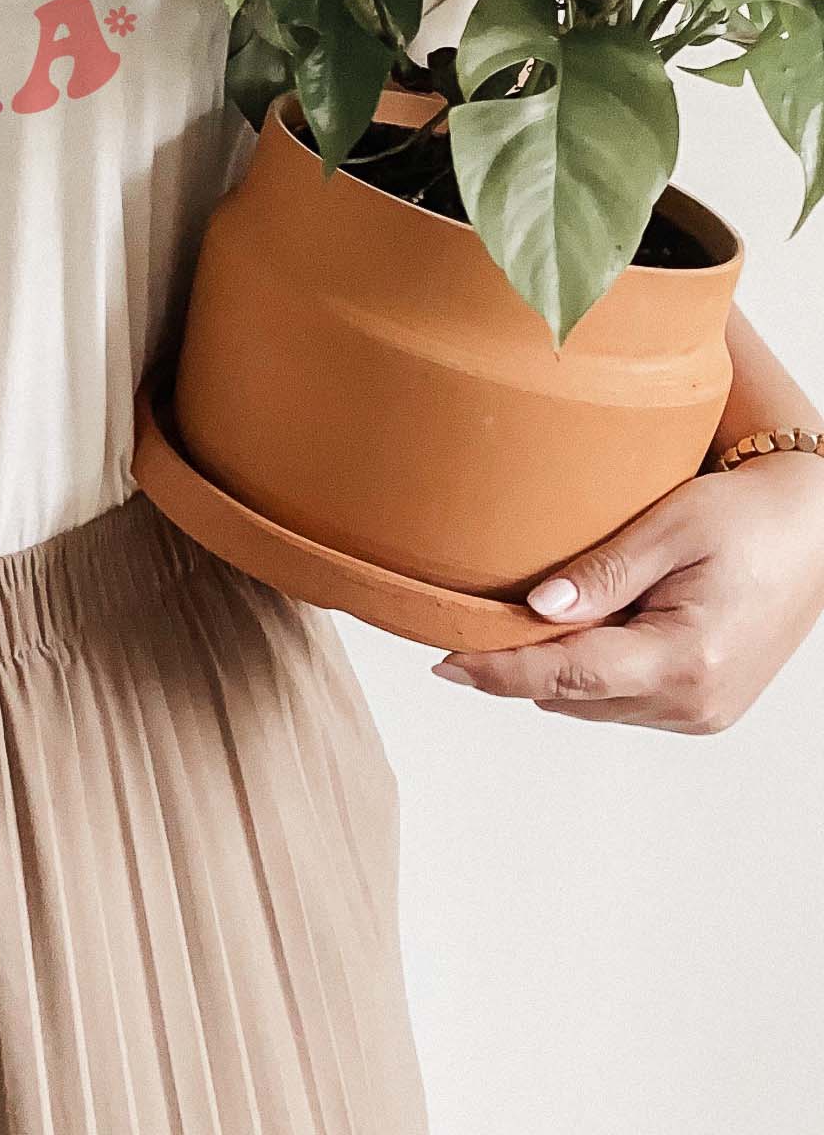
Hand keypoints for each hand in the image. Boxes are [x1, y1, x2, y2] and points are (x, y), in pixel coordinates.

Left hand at [432, 453, 823, 732]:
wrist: (816, 529)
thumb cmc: (748, 517)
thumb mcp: (670, 528)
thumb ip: (603, 573)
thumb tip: (537, 607)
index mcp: (684, 659)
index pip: (564, 675)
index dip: (497, 672)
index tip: (442, 663)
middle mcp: (693, 701)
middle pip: (570, 696)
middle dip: (522, 662)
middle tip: (486, 613)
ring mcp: (701, 712)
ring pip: (591, 704)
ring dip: (559, 667)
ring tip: (558, 607)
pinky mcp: (704, 708)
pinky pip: (622, 700)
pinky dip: (595, 671)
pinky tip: (599, 622)